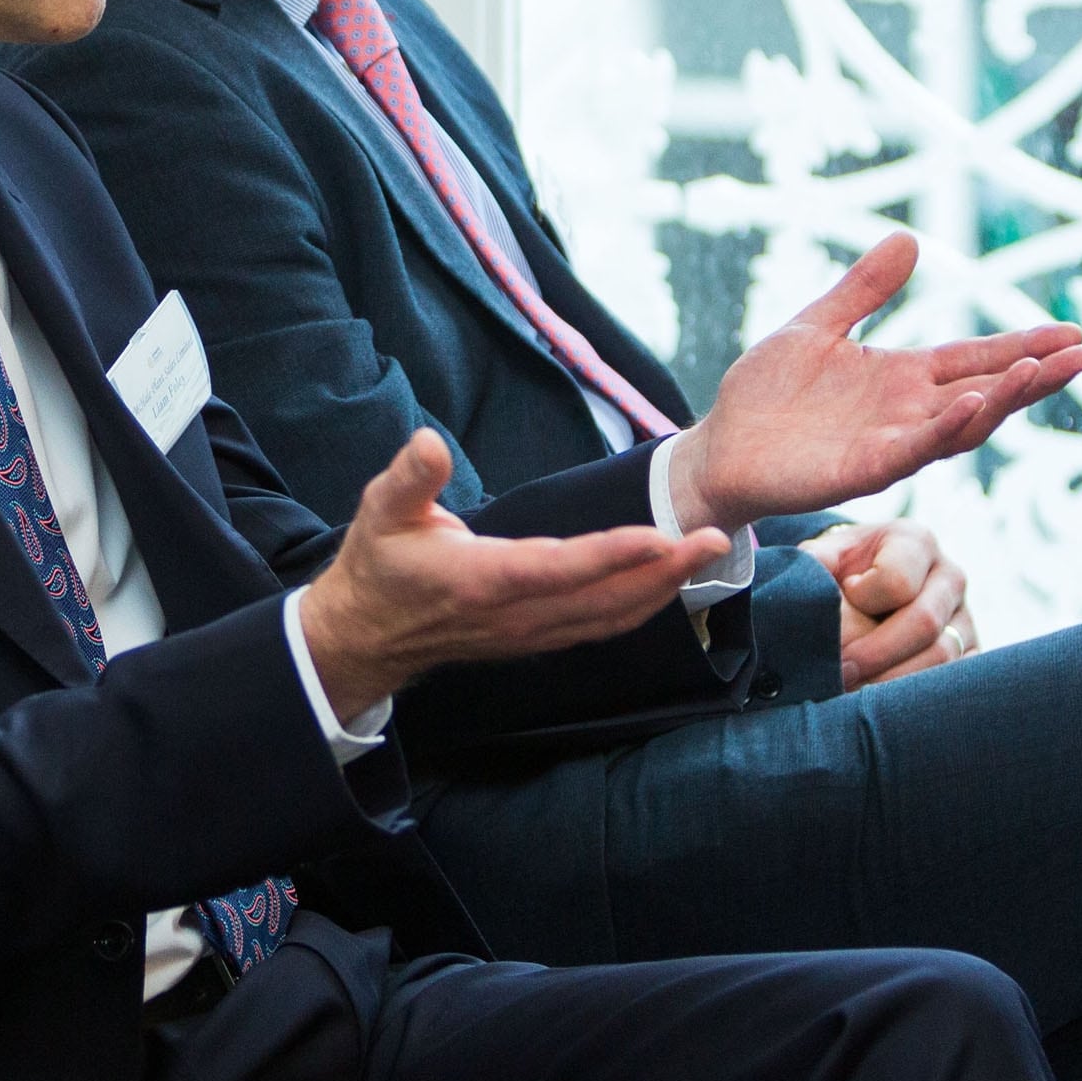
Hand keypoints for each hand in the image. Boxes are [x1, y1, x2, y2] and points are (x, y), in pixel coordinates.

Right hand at [298, 429, 727, 723]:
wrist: (367, 635)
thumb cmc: (378, 565)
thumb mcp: (380, 511)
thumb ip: (410, 478)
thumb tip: (429, 443)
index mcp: (482, 580)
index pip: (559, 568)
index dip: (612, 554)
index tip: (660, 536)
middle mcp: (516, 614)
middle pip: (604, 598)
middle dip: (664, 570)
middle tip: (714, 538)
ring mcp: (530, 632)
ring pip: (611, 617)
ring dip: (663, 588)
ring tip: (706, 553)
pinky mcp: (537, 638)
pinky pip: (601, 626)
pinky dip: (641, 604)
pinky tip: (668, 582)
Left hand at [671, 234, 1081, 531]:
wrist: (719, 448)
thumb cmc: (767, 394)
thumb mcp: (818, 326)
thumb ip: (864, 289)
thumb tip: (911, 239)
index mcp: (902, 378)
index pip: (975, 360)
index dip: (1022, 347)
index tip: (1071, 333)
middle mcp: (908, 413)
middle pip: (987, 392)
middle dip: (1034, 376)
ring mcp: (890, 444)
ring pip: (963, 425)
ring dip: (1003, 400)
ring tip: (1040, 371)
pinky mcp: (863, 470)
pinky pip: (914, 450)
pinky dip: (946, 428)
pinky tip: (973, 404)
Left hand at [809, 521, 976, 684]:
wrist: (870, 586)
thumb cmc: (844, 570)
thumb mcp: (828, 555)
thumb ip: (815, 561)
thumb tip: (810, 575)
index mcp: (916, 543)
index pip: (898, 580)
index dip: (863, 600)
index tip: (841, 602)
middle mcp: (950, 577)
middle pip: (923, 623)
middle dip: (875, 654)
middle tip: (839, 673)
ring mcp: (965, 617)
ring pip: (941, 657)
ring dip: (893, 681)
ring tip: (854, 693)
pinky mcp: (970, 652)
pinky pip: (954, 681)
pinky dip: (916, 697)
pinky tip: (882, 702)